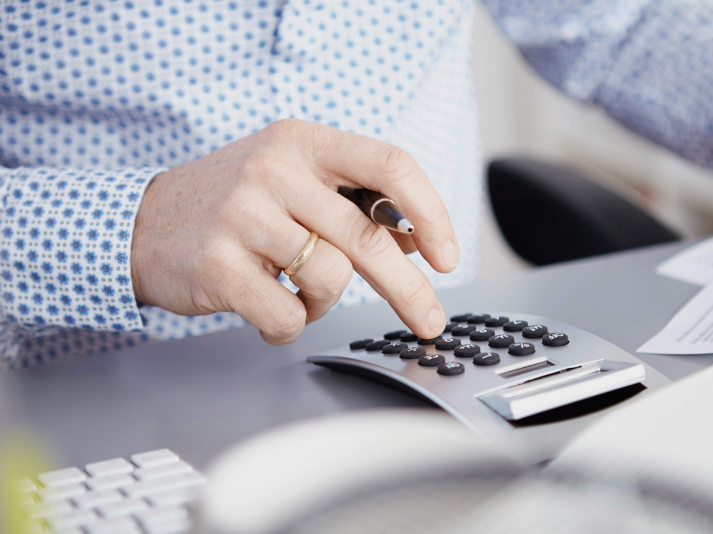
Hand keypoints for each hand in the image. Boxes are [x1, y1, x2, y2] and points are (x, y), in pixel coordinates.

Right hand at [131, 119, 458, 343]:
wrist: (141, 224)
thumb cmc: (231, 206)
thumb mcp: (290, 181)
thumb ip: (349, 202)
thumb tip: (413, 242)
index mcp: (302, 142)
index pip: (390, 165)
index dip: (430, 213)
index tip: (445, 256)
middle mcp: (274, 170)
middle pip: (368, 238)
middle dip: (409, 289)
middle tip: (430, 320)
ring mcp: (242, 215)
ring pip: (330, 280)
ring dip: (323, 302)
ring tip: (295, 292)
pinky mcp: (218, 264)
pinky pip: (288, 315)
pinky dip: (288, 325)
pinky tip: (266, 308)